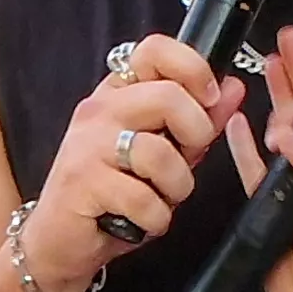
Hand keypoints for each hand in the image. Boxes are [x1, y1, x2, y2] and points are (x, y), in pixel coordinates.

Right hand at [19, 33, 249, 286]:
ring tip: (162, 198)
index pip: (155, 49)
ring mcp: (87, 144)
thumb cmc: (113, 194)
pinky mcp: (82, 182)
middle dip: (195, 134)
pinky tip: (142, 220)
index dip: (194, 68)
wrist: (59, 242)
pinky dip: (156, 218)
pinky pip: (144, 198)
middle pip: (168, 96)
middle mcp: (99, 109)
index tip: (210, 98)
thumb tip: (233, 87)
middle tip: (187, 158)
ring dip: (177, 186)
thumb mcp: (163, 152)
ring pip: (159, 152)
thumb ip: (198, 120)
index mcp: (119, 92)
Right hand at [218, 28, 292, 291]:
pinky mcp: (263, 198)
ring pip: (277, 129)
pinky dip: (242, 141)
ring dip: (272, 98)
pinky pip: (251, 163)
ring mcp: (287, 178)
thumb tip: (283, 131)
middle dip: (292, 73)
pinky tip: (233, 119)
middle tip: (282, 39)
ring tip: (262, 67)